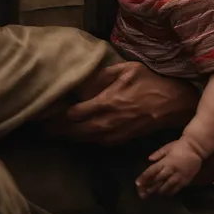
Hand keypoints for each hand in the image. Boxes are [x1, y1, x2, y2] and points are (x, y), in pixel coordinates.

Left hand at [43, 61, 198, 145]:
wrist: (173, 104)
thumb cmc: (149, 82)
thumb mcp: (126, 70)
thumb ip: (102, 76)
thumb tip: (81, 82)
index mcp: (106, 103)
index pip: (73, 114)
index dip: (56, 115)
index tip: (42, 113)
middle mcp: (107, 122)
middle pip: (74, 130)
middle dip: (56, 130)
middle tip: (39, 129)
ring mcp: (114, 134)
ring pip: (84, 139)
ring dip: (67, 137)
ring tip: (52, 134)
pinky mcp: (121, 140)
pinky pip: (96, 143)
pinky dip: (83, 140)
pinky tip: (76, 136)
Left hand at [136, 138, 201, 197]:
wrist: (196, 149)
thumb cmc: (180, 146)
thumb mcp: (167, 147)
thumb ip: (158, 154)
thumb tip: (149, 159)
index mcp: (166, 162)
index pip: (152, 171)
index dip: (144, 177)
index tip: (138, 182)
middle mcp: (171, 170)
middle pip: (157, 181)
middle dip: (149, 186)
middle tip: (143, 191)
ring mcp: (178, 177)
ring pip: (166, 187)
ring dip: (158, 191)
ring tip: (152, 193)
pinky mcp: (185, 181)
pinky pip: (175, 189)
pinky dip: (169, 192)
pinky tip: (164, 194)